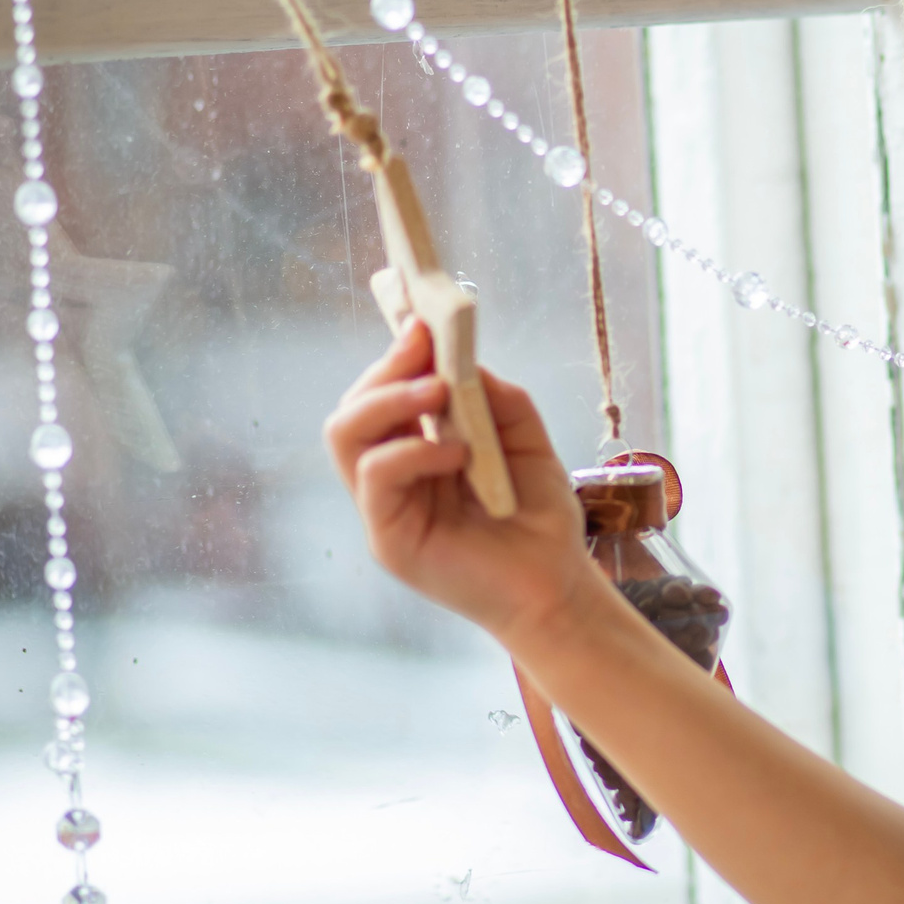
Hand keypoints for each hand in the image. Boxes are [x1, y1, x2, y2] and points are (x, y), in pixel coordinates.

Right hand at [322, 320, 595, 649]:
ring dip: (388, 401)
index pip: (382, 393)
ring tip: (437, 392)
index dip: (394, 353)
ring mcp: (385, 507)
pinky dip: (412, 452)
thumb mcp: (525, 441)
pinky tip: (455, 453)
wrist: (557, 584)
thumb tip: (460, 360)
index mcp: (417, 447)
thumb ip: (496, 399)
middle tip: (425, 348)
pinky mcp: (389, 539)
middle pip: (353, 408)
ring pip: (346, 436)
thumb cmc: (538, 516)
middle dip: (386, 369)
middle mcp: (392, 474)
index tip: (420, 318)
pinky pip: (376, 479)